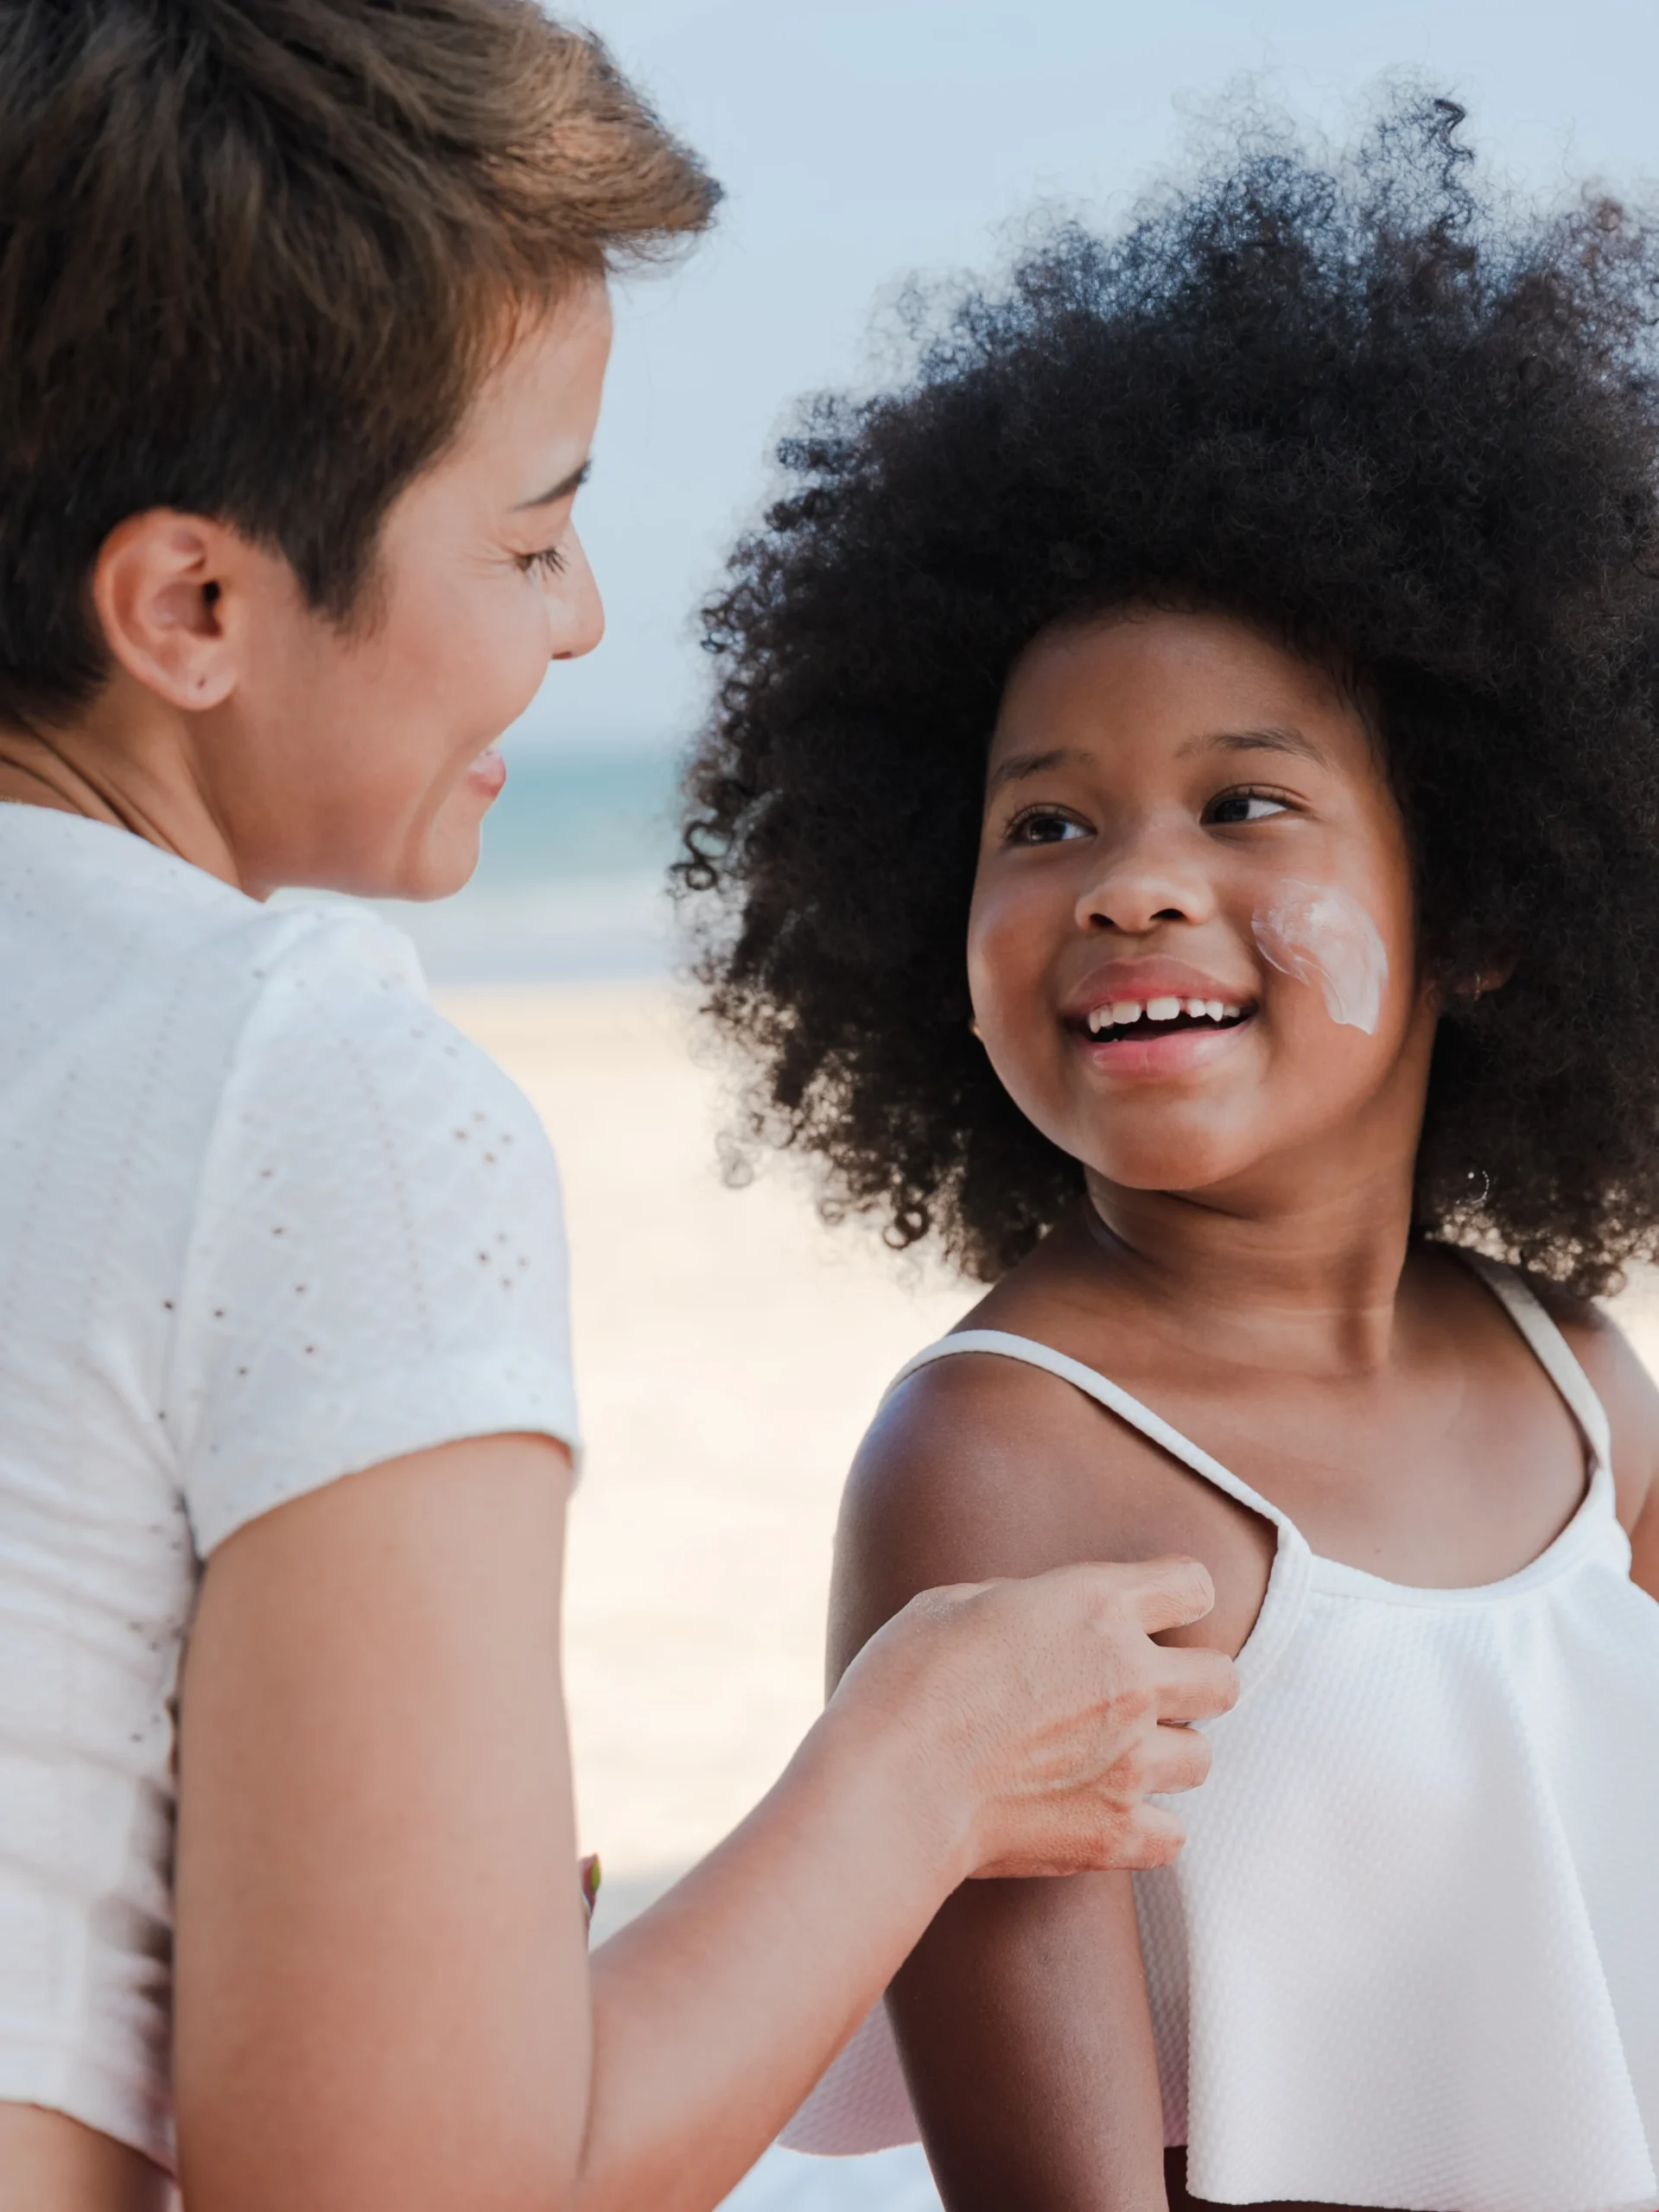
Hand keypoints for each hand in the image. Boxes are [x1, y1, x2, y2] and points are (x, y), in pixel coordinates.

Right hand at [831, 1557, 1235, 1881]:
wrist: (889, 1787)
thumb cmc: (904, 1684)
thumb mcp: (956, 1604)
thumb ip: (1025, 1605)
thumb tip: (1042, 1619)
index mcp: (1094, 1605)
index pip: (1193, 1585)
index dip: (1175, 1599)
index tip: (1151, 1616)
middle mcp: (1130, 1678)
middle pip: (1221, 1680)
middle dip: (1188, 1687)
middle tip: (1141, 1698)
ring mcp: (1131, 1761)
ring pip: (1201, 1760)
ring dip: (1164, 1758)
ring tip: (1112, 1762)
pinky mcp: (1116, 1833)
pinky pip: (1173, 1835)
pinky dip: (1145, 1829)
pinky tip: (1102, 1816)